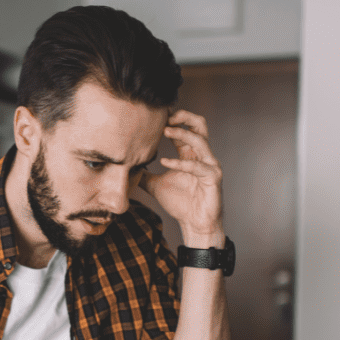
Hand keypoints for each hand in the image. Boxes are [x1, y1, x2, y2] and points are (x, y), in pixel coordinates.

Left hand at [141, 110, 224, 246]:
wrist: (194, 224)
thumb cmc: (180, 204)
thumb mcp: (155, 185)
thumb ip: (143, 175)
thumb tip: (125, 169)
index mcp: (189, 154)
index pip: (184, 128)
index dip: (171, 119)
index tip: (154, 115)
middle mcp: (201, 156)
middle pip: (199, 124)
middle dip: (184, 116)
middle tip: (165, 116)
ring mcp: (209, 165)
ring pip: (200, 139)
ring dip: (182, 133)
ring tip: (165, 130)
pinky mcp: (213, 178)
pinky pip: (198, 166)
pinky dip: (180, 162)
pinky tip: (164, 162)